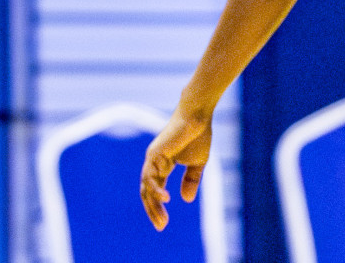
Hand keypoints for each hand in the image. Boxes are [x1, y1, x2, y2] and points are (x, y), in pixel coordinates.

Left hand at [140, 110, 211, 229]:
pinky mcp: (155, 153)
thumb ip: (191, 180)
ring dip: (153, 204)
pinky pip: (151, 174)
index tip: (163, 224)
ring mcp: (152, 158)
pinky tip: (165, 199)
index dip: (157, 206)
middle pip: (147, 191)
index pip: (155, 189)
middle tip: (160, 227)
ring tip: (163, 220)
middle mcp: (154, 163)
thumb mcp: (197, 164)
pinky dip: (156, 188)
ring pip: (146, 185)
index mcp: (162, 166)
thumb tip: (186, 200)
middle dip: (153, 210)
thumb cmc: (197, 137)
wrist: (197, 118)